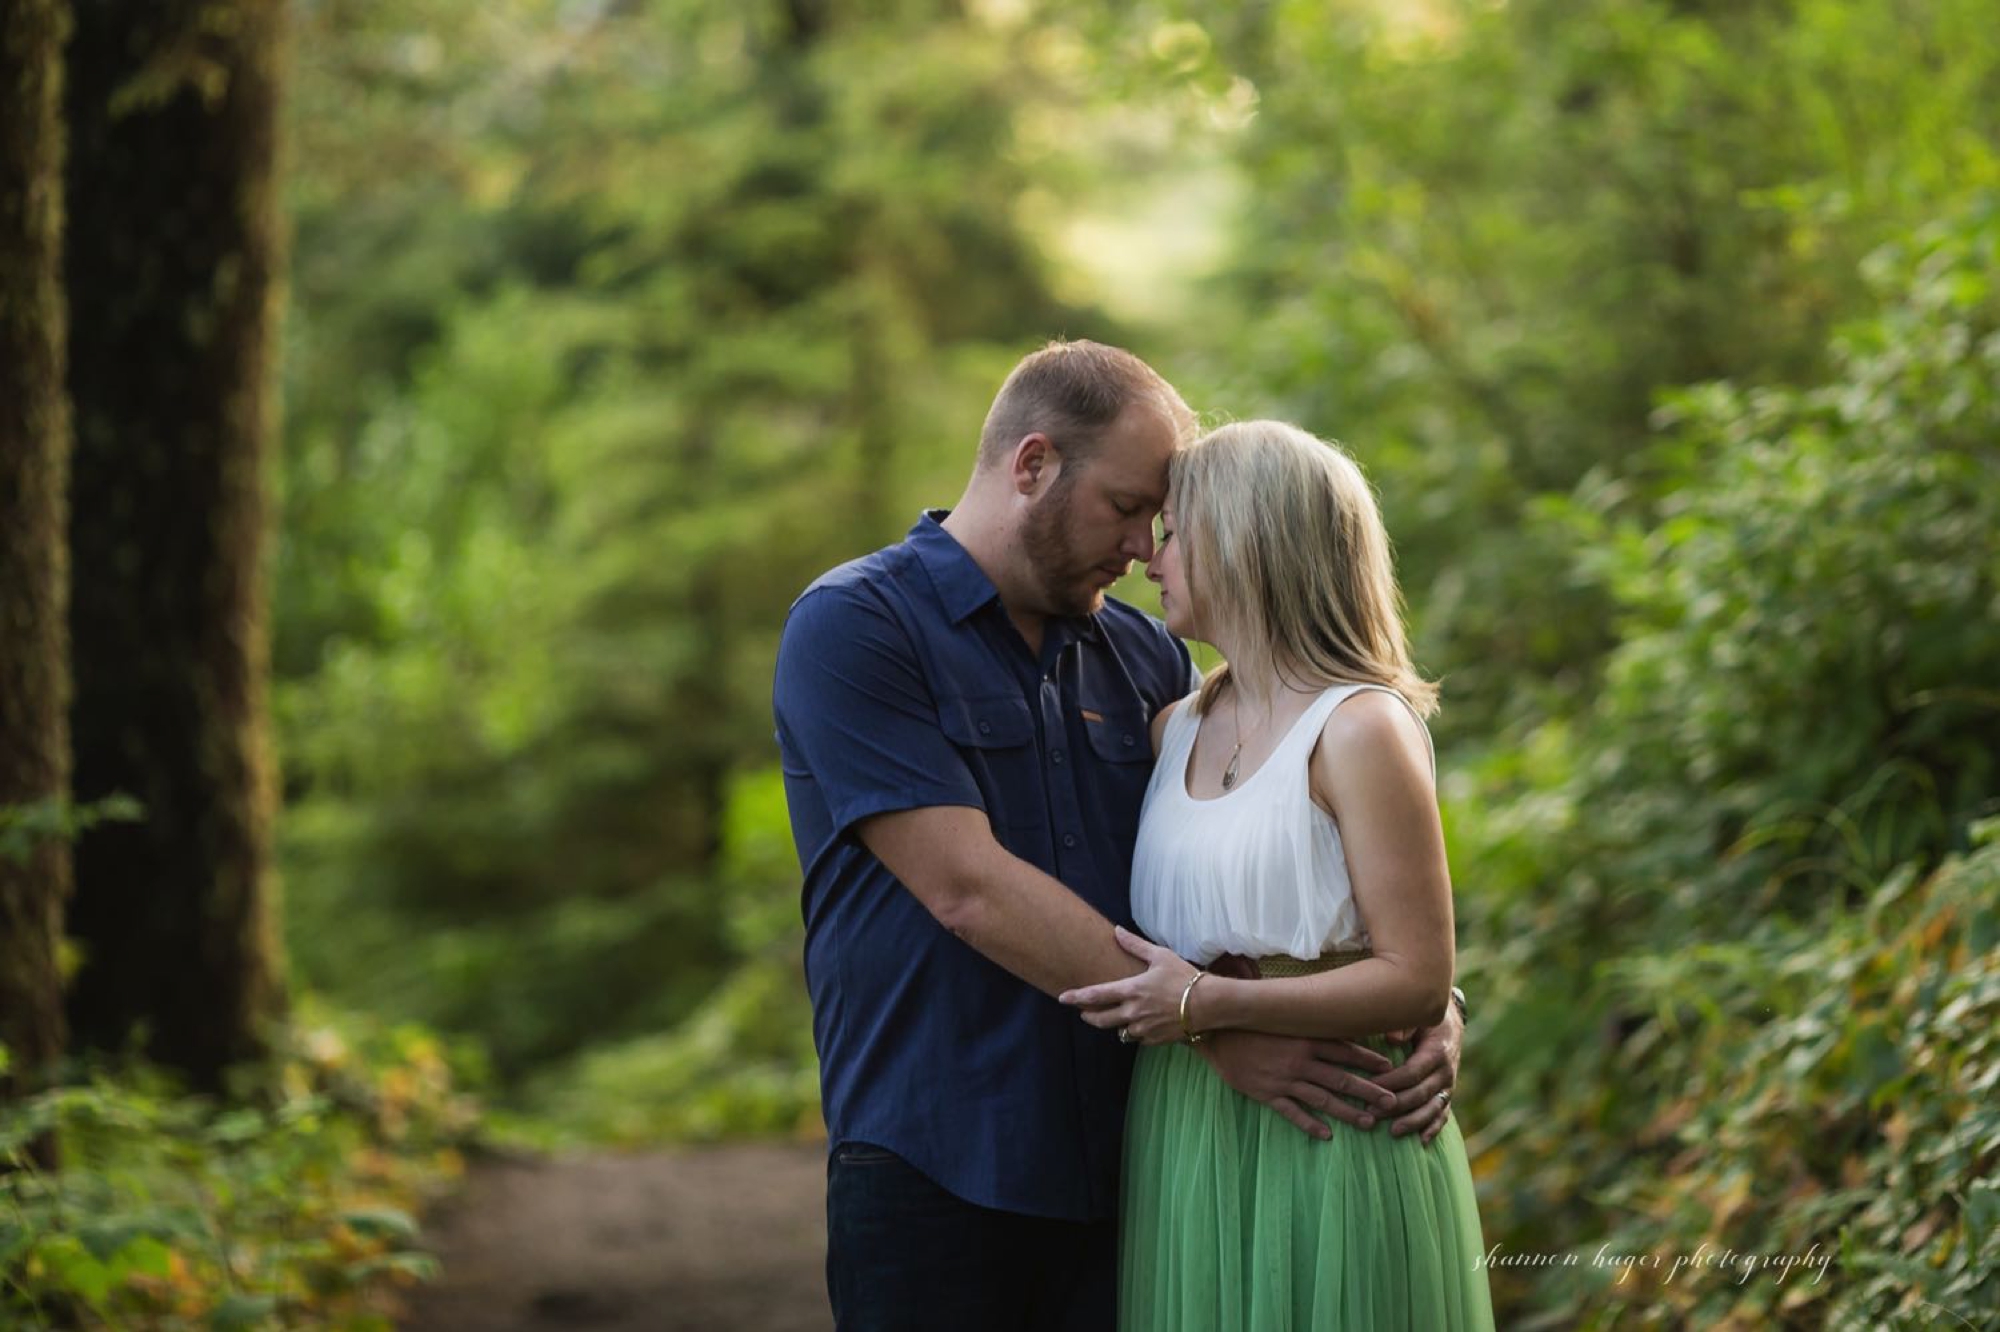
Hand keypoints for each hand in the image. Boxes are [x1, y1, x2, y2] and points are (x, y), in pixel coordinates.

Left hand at [1058, 926, 1199, 1044]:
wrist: (1209, 1004)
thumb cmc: (1185, 977)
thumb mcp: (1160, 956)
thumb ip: (1135, 945)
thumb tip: (1116, 930)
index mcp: (1131, 990)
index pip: (1095, 995)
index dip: (1076, 997)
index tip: (1063, 998)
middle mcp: (1133, 1012)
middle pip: (1100, 1019)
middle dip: (1088, 1016)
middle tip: (1083, 1013)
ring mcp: (1143, 1028)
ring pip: (1118, 1030)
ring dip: (1113, 1024)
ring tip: (1115, 1016)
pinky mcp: (1155, 1039)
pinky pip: (1137, 1038)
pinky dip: (1134, 1031)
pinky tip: (1139, 1023)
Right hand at [1199, 1029, 1400, 1139]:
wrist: (1216, 1033)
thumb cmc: (1252, 1022)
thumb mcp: (1283, 1017)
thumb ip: (1307, 1021)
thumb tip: (1335, 1019)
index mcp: (1306, 1039)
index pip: (1346, 1051)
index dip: (1369, 1060)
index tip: (1390, 1069)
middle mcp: (1300, 1061)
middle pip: (1342, 1079)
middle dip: (1369, 1092)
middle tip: (1392, 1103)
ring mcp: (1284, 1080)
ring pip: (1323, 1099)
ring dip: (1348, 1112)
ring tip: (1368, 1123)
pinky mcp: (1267, 1094)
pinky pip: (1293, 1112)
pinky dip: (1310, 1125)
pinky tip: (1326, 1135)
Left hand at [1371, 1002, 1461, 1145]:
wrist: (1449, 1020)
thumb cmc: (1422, 1017)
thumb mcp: (1416, 1014)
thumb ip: (1404, 1025)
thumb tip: (1392, 1039)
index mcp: (1437, 1051)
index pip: (1412, 1072)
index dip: (1390, 1083)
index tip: (1369, 1089)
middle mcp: (1446, 1071)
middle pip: (1420, 1094)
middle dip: (1395, 1106)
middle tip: (1370, 1113)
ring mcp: (1448, 1085)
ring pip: (1432, 1109)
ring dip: (1413, 1122)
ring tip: (1393, 1132)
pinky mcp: (1447, 1094)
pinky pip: (1443, 1114)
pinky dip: (1433, 1128)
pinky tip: (1421, 1141)